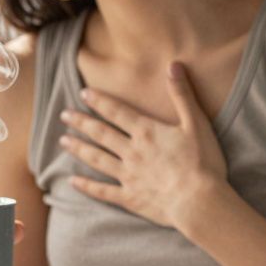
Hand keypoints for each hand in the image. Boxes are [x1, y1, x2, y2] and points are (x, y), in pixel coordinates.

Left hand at [58, 61, 230, 229]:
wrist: (199, 201)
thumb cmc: (202, 162)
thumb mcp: (196, 123)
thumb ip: (182, 94)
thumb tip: (173, 65)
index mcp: (146, 132)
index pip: (117, 112)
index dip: (99, 101)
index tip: (83, 94)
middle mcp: (132, 152)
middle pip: (101, 134)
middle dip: (81, 123)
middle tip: (64, 115)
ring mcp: (128, 175)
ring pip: (97, 159)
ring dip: (79, 149)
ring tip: (63, 141)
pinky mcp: (129, 198)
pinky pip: (102, 191)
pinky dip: (86, 186)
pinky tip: (72, 181)